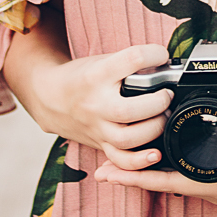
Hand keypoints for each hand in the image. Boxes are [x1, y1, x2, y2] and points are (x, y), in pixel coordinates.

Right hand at [28, 42, 174, 170]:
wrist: (48, 97)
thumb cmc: (80, 77)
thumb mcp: (101, 61)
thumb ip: (129, 64)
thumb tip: (164, 65)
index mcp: (97, 75)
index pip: (132, 59)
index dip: (155, 54)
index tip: (162, 55)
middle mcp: (96, 103)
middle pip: (130, 110)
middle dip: (158, 102)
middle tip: (167, 94)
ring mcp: (97, 127)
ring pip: (128, 139)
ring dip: (154, 128)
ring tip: (163, 116)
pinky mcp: (100, 143)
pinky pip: (120, 160)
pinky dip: (140, 161)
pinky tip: (155, 153)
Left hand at [93, 150, 216, 216]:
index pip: (178, 183)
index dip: (146, 179)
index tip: (117, 175)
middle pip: (168, 182)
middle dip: (135, 176)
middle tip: (99, 170)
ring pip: (176, 176)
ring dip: (147, 170)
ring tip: (117, 162)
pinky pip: (190, 169)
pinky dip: (169, 162)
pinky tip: (157, 153)